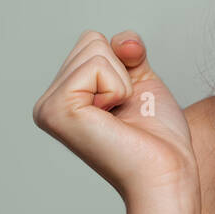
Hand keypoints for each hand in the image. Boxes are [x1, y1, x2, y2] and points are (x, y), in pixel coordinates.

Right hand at [32, 30, 197, 205]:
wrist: (166, 173)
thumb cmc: (158, 139)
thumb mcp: (140, 81)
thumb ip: (126, 52)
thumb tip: (123, 41)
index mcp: (64, 97)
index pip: (92, 42)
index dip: (123, 65)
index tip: (126, 104)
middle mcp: (48, 102)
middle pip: (91, 40)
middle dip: (121, 71)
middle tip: (124, 112)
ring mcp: (48, 107)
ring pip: (94, 48)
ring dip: (121, 81)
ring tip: (118, 117)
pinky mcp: (57, 110)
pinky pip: (96, 66)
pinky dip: (117, 88)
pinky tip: (112, 119)